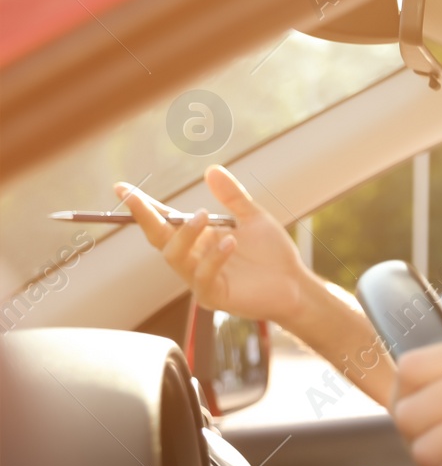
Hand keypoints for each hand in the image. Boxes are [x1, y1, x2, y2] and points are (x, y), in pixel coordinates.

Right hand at [114, 166, 314, 324]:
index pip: (165, 221)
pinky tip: (231, 241)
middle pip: (159, 238)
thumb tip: (211, 170)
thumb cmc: (274, 255)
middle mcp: (194, 258)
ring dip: (185, 234)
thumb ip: (232, 197)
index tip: (121, 188)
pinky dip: (214, 258)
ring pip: (175, 256)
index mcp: (199, 239)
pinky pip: (203, 276)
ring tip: (202, 215)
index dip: (143, 206)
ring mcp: (200, 279)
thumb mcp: (253, 218)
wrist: (296, 285)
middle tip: (135, 199)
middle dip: (145, 217)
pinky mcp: (214, 296)